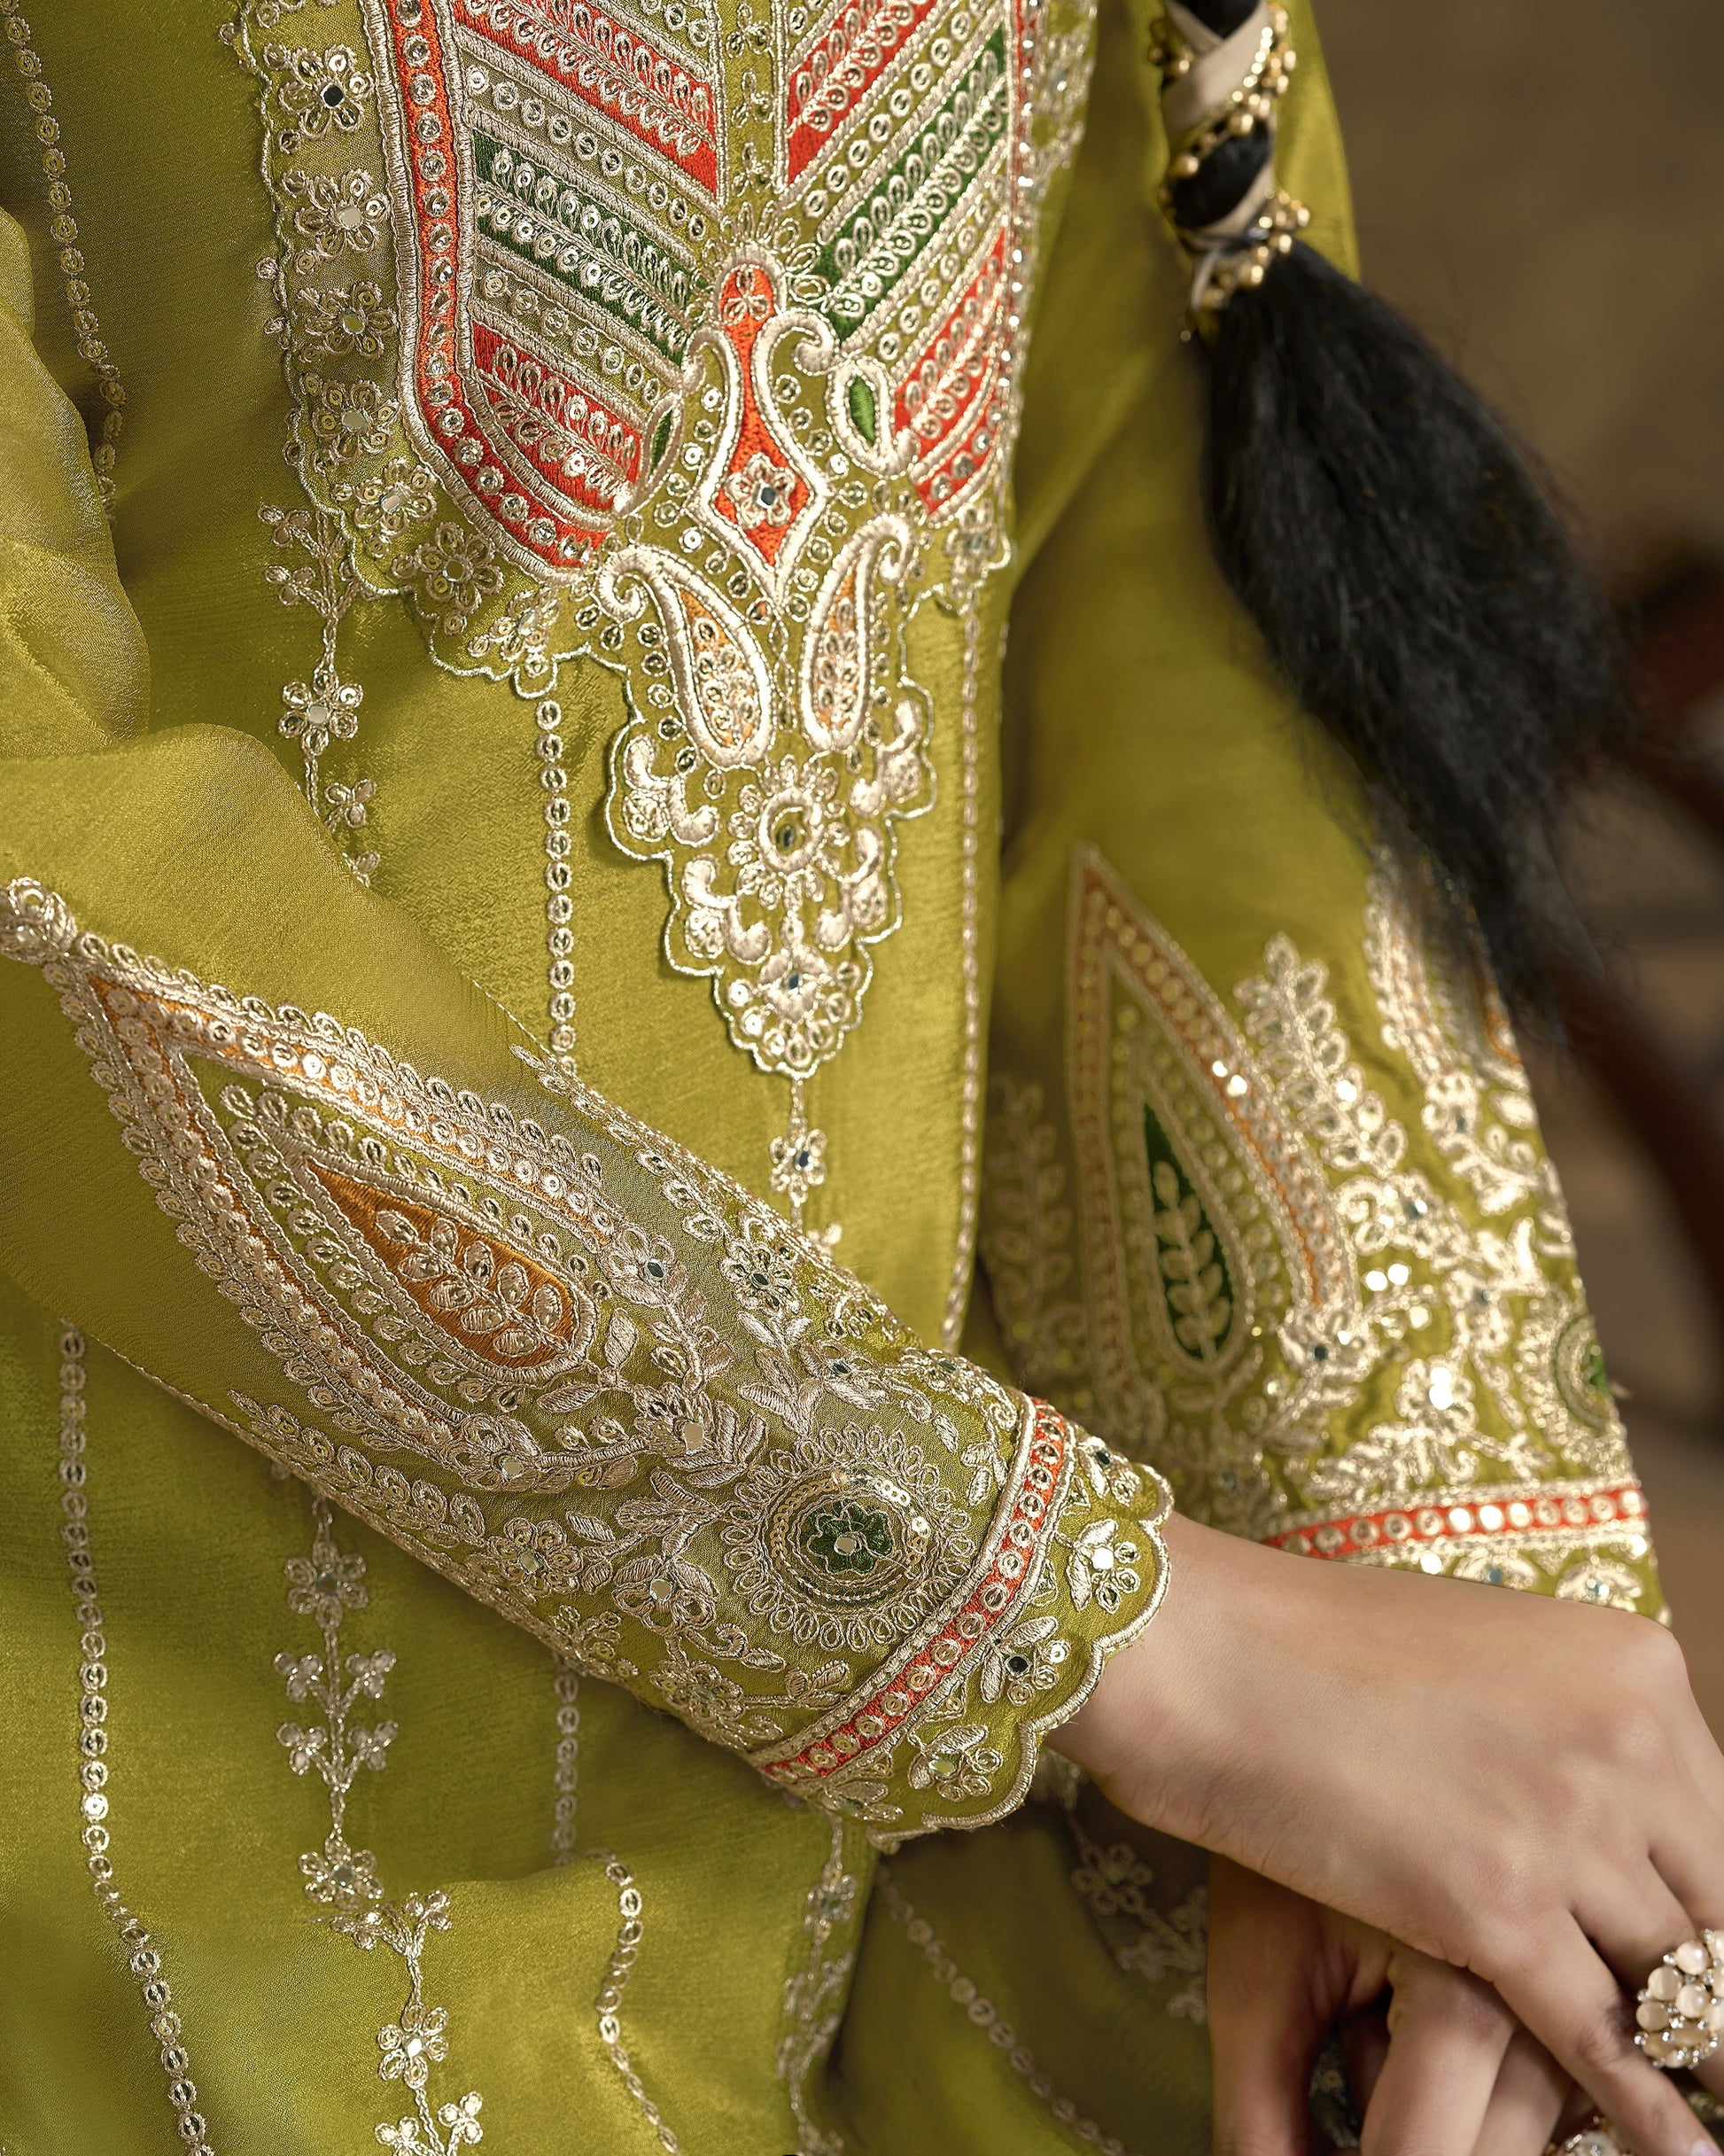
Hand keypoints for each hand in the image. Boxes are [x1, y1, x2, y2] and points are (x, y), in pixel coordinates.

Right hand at [1054, 1513, 1723, 2155]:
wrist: (1202, 1649)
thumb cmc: (1307, 1649)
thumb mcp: (1477, 1662)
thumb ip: (1556, 1733)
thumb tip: (1599, 1819)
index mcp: (1633, 1672)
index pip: (1720, 1834)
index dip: (1709, 1918)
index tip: (1702, 1970)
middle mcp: (1627, 1744)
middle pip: (1718, 1916)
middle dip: (1706, 1992)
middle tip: (1703, 2043)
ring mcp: (1569, 1824)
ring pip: (1678, 1989)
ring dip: (1687, 2057)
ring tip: (1705, 2108)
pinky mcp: (1498, 1905)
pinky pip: (1608, 2042)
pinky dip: (1647, 2114)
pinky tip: (1675, 2150)